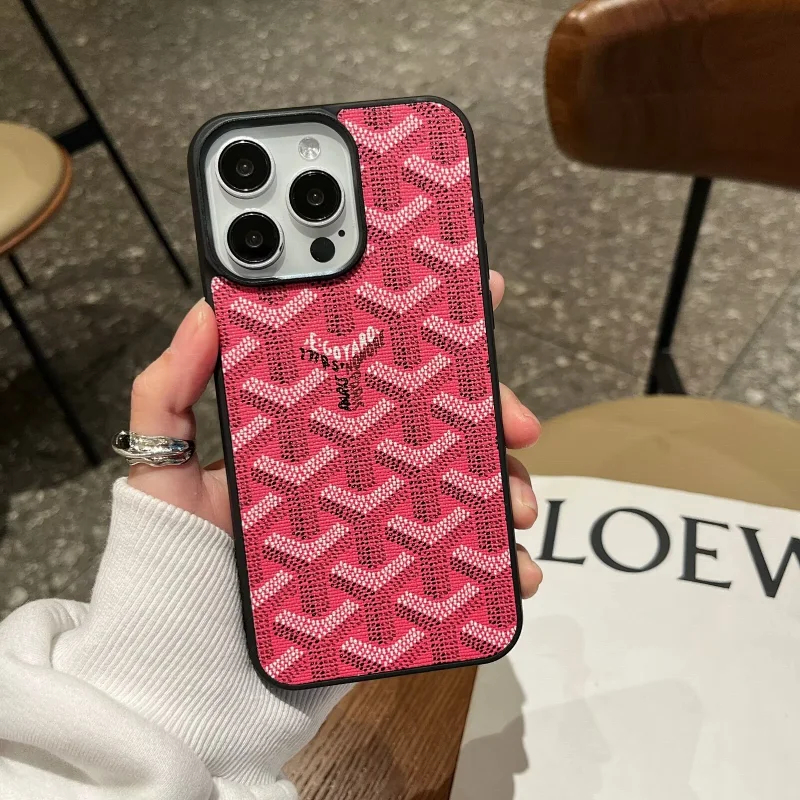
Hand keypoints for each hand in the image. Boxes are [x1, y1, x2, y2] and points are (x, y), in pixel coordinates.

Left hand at [127, 271, 542, 597]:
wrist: (193, 659)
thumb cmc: (176, 559)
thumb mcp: (165, 468)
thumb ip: (170, 390)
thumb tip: (206, 308)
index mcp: (320, 431)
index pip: (383, 368)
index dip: (433, 333)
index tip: (478, 299)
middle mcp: (361, 468)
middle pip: (444, 423)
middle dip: (494, 411)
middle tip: (519, 424)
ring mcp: (385, 522)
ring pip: (466, 486)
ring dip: (510, 485)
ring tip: (520, 507)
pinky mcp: (399, 576)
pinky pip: (463, 561)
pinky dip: (502, 562)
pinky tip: (516, 568)